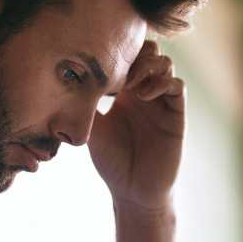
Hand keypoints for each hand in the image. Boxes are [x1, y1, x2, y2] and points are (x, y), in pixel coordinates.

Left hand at [87, 41, 185, 212]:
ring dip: (148, 66)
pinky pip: (177, 86)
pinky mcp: (176, 115)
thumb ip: (85, 101)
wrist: (133, 191)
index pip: (127, 55)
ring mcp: (162, 101)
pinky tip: (142, 96)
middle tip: (116, 70)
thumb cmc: (111, 161)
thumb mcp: (91, 126)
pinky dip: (162, 83)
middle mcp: (145, 91)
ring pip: (165, 63)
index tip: (99, 63)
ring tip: (128, 84)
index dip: (117, 50)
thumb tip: (65, 76)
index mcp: (125, 91)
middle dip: (134, 53)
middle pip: (149, 50)